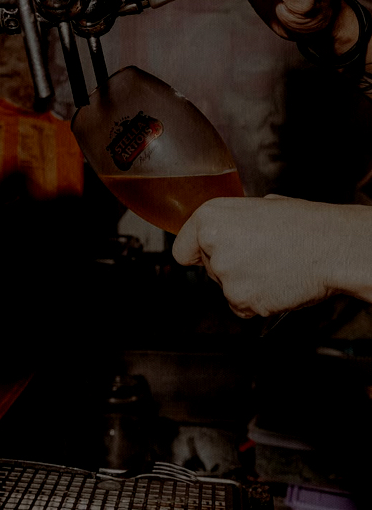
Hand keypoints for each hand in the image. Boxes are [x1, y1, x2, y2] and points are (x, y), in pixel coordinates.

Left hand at [172, 195, 371, 316]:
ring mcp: (226, 275)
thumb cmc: (303, 225)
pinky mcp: (241, 300)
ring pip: (226, 289)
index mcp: (211, 216)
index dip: (198, 254)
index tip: (207, 256)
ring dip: (245, 284)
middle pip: (208, 269)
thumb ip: (234, 221)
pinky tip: (276, 282)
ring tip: (272, 266)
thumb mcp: (261, 207)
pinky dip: (257, 301)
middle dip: (229, 266)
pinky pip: (241, 306)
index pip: (183, 248)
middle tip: (259, 255)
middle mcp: (212, 245)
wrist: (330, 247)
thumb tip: (229, 228)